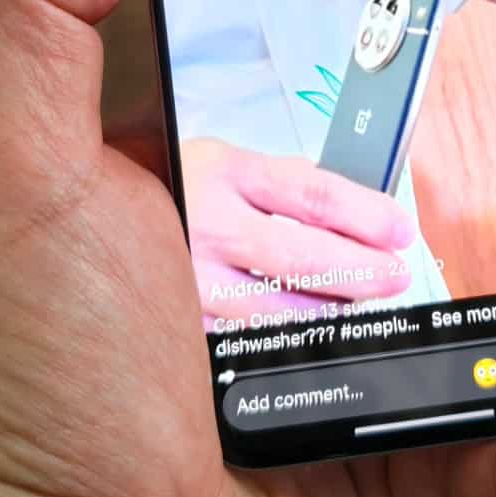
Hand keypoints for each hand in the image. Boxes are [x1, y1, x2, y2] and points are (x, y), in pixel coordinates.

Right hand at [181, 138, 414, 321]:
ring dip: (329, 310)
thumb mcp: (226, 162)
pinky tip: (311, 332)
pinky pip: (243, 334)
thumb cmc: (175, 184)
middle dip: (361, 272)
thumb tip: (357, 212)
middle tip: (395, 277)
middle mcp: (206, 223)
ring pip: (275, 308)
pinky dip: (283, 334)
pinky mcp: (178, 317)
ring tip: (360, 306)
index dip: (365, 215)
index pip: (311, 195)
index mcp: (225, 172)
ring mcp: (189, 277)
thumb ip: (284, 184)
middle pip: (301, 257)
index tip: (400, 230)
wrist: (96, 209)